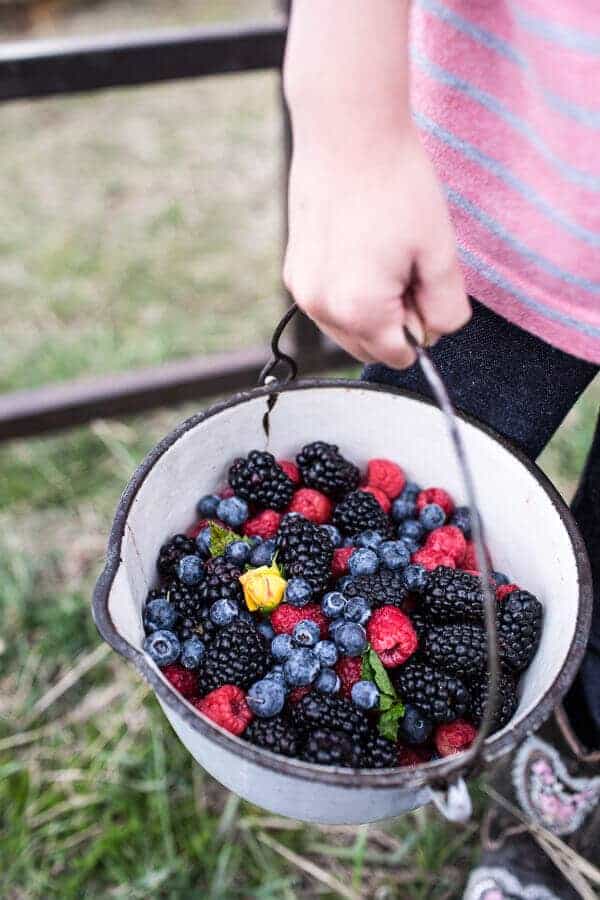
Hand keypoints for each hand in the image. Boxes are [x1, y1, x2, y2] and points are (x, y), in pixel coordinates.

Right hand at [283, 127, 470, 367]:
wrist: (347, 133)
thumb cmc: (397, 186)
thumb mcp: (440, 252)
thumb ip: (446, 308)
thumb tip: (435, 333)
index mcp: (359, 311)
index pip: (400, 355)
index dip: (421, 324)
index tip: (422, 281)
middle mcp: (321, 309)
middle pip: (370, 348)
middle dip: (394, 320)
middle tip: (405, 265)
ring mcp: (302, 291)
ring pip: (348, 328)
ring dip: (370, 308)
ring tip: (381, 253)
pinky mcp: (293, 272)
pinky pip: (329, 304)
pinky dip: (348, 290)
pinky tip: (359, 247)